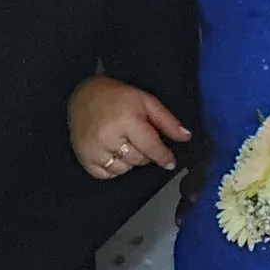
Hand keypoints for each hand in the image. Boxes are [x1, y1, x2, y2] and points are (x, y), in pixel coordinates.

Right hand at [69, 75, 190, 178]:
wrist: (84, 95)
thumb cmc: (116, 97)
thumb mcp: (146, 101)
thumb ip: (167, 121)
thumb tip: (185, 137)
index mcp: (126, 120)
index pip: (151, 148)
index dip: (164, 156)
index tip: (169, 161)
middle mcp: (108, 137)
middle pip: (139, 160)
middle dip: (144, 152)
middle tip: (138, 137)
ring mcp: (94, 149)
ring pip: (125, 169)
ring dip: (129, 160)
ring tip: (124, 142)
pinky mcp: (84, 158)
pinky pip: (107, 174)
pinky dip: (113, 167)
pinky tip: (112, 152)